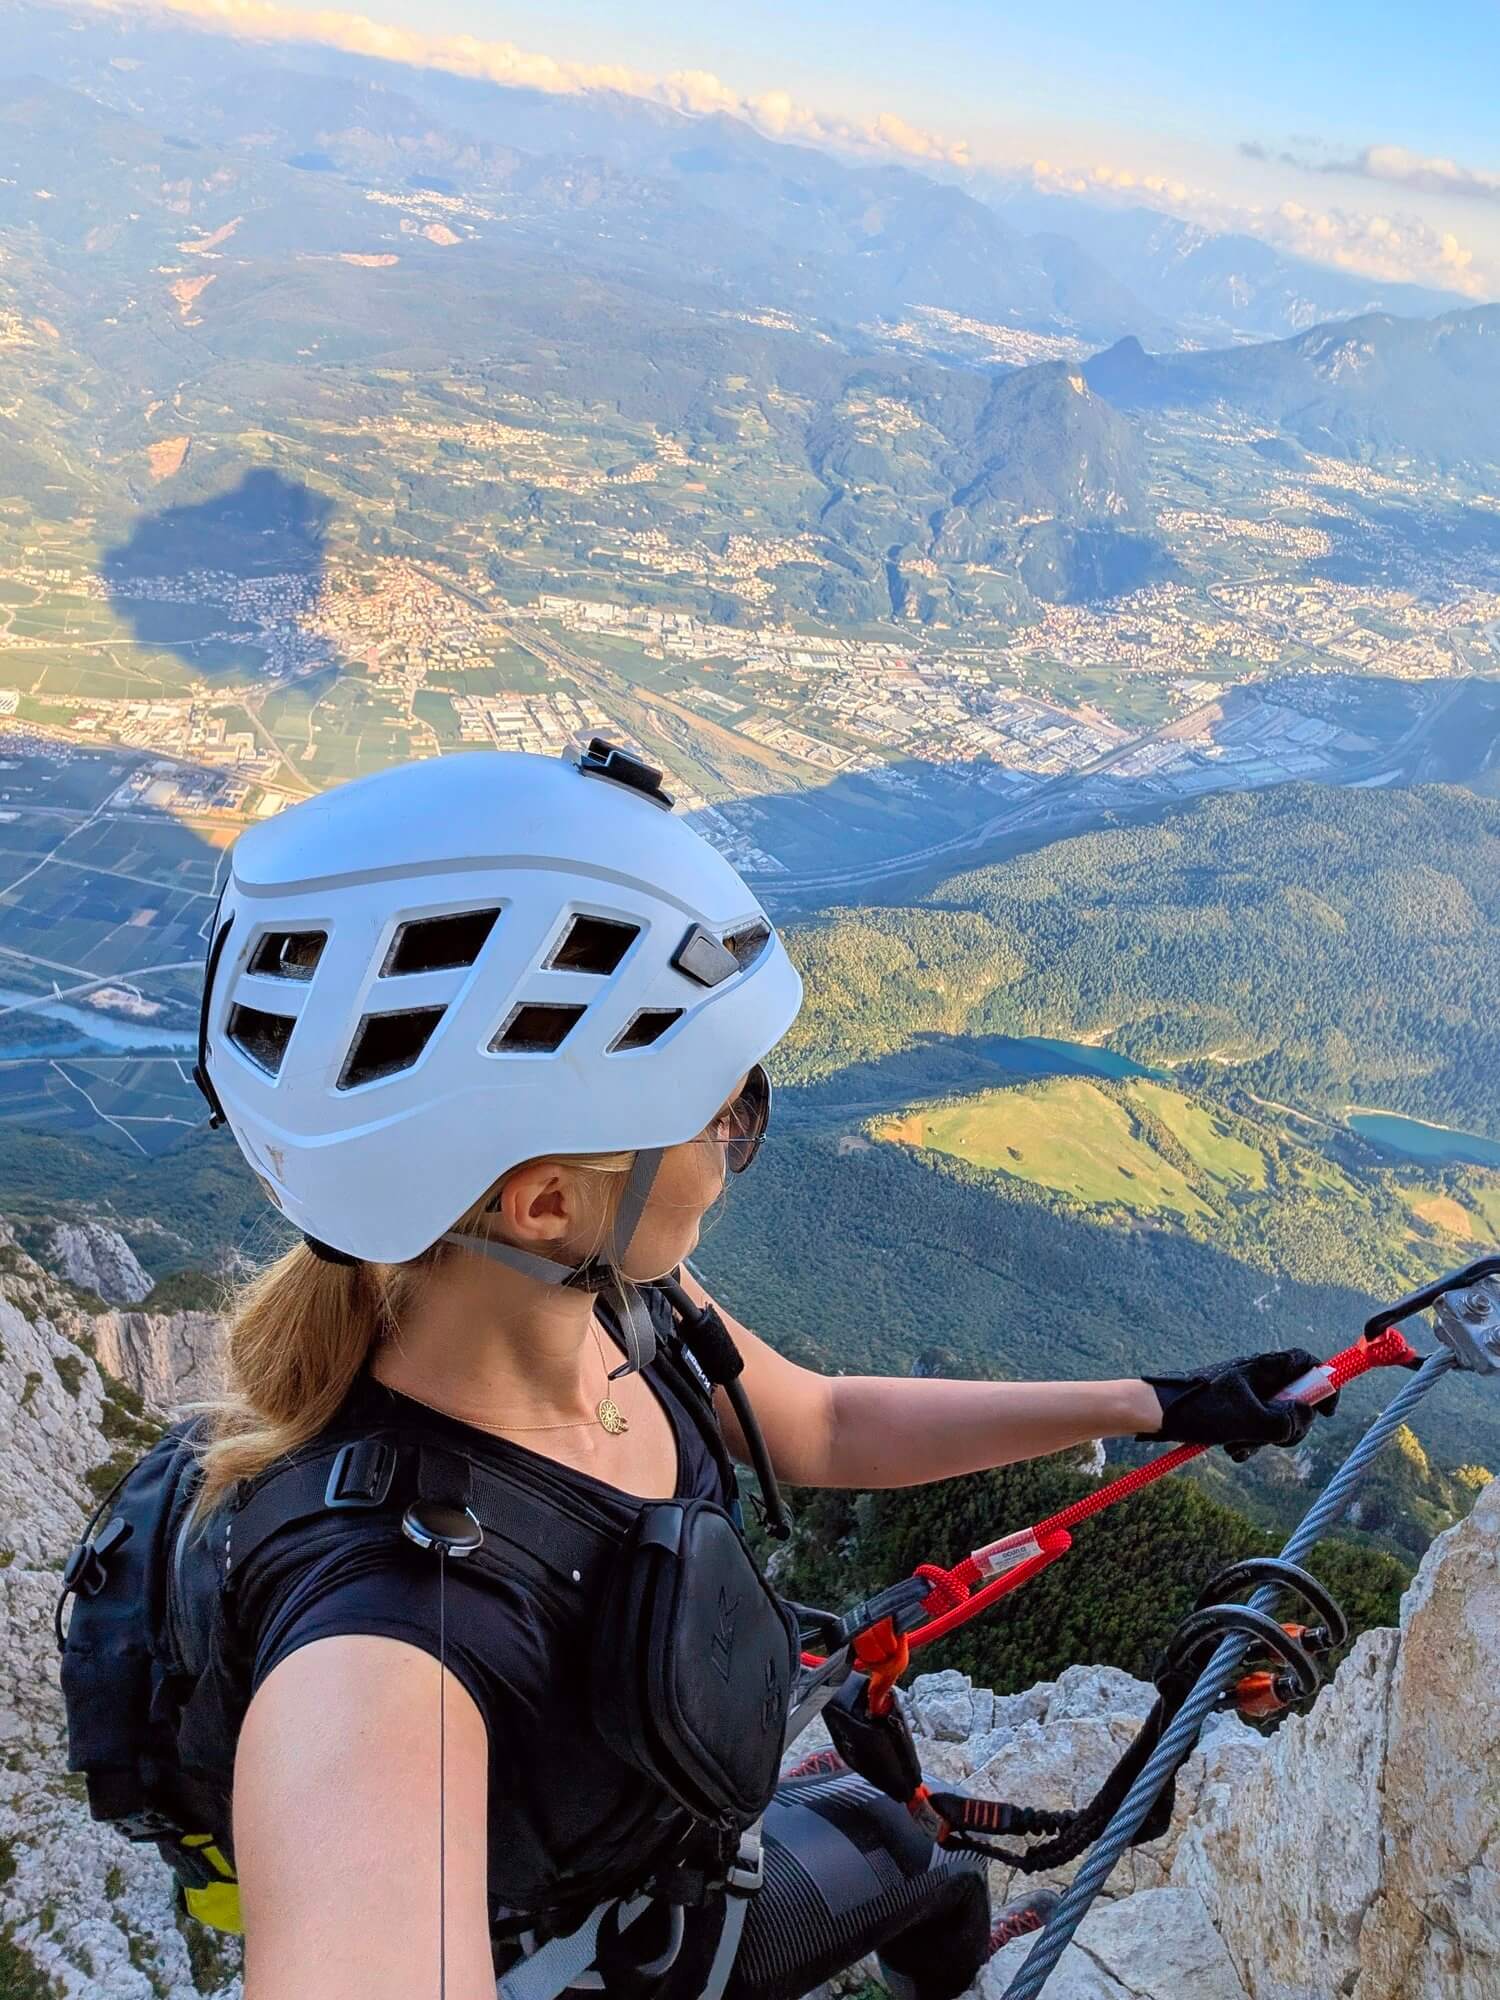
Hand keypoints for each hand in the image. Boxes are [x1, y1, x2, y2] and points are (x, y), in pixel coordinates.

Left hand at [1138, 1349, 1339, 1461]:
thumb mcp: (1249, 1421)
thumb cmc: (1202, 1410)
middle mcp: (1258, 1376)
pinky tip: (1231, 1448)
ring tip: (1240, 1444)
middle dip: (1291, 1425)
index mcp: (1264, 1367)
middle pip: (1297, 1399)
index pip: (1306, 1362)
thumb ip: (1286, 1422)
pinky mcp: (1233, 1410)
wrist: (1156, 1413)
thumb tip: (1306, 1417)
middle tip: (1275, 1438)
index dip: (1324, 1383)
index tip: (1327, 1411)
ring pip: (1275, 1418)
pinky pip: (1254, 1428)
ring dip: (1265, 1438)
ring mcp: (1245, 1393)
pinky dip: (1248, 1441)